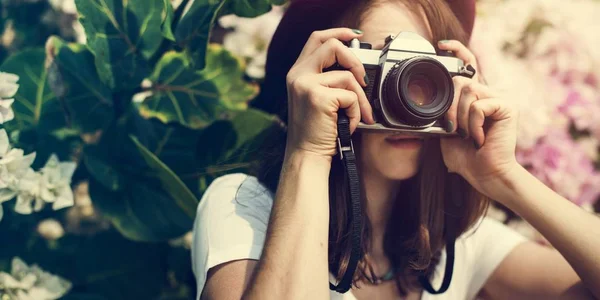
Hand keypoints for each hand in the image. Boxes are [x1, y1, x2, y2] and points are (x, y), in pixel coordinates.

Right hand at [285, 28, 374, 159]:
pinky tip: (346, 124)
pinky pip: (351, 96)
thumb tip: (356, 69)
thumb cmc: (316, 131)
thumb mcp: (317, 98)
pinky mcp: (318, 97)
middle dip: (355, 60)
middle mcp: (298, 75)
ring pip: (348, 77)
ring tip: (354, 116)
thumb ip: (328, 79)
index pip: (317, 38)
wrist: (307, 154)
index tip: (355, 36)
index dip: (338, 32)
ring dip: (360, 99)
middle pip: (332, 46)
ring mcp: (306, 84)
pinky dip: (356, 112)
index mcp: (297, 72)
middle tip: (363, 80)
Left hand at [438, 40, 520, 200]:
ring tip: (468, 135)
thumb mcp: (446, 132)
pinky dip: (473, 124)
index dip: (457, 50)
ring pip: (468, 91)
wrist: (485, 175)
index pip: (468, 65)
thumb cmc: (467, 158)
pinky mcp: (507, 106)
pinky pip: (479, 106)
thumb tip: (431, 99)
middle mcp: (489, 93)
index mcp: (475, 97)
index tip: (441, 46)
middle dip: (449, 106)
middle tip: (452, 129)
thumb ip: (442, 113)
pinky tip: (480, 138)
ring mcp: (500, 98)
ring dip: (461, 117)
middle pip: (461, 79)